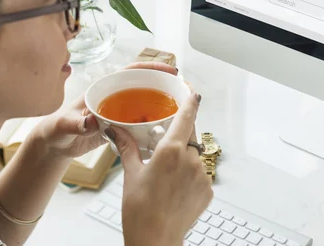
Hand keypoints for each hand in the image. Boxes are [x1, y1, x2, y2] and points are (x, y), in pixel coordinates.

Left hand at [33, 61, 178, 158]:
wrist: (55, 145)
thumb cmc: (57, 130)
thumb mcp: (65, 125)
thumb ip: (77, 123)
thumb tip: (91, 120)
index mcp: (104, 88)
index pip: (131, 72)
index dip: (151, 68)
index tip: (170, 70)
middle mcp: (115, 97)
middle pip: (144, 85)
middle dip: (164, 85)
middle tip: (184, 91)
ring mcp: (119, 112)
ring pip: (145, 104)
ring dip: (162, 105)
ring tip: (181, 110)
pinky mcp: (121, 127)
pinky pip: (141, 123)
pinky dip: (154, 125)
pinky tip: (165, 130)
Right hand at [107, 93, 212, 245]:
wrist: (155, 240)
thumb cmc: (140, 211)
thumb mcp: (131, 174)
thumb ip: (127, 147)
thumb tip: (115, 130)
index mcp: (171, 150)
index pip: (186, 116)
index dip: (191, 102)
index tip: (193, 92)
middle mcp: (190, 159)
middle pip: (191, 135)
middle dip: (181, 135)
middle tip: (166, 145)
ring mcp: (202, 175)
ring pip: (195, 156)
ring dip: (184, 158)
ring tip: (166, 175)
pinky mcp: (208, 190)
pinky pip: (200, 174)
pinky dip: (189, 176)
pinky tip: (174, 188)